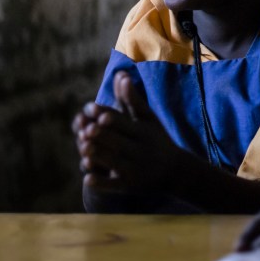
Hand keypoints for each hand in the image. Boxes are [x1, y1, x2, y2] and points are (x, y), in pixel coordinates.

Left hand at [77, 71, 184, 195]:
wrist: (175, 172)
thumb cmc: (157, 140)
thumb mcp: (149, 119)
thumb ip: (132, 99)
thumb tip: (121, 74)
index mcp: (144, 131)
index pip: (125, 122)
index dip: (109, 116)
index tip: (93, 110)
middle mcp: (140, 149)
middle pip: (119, 141)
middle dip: (103, 136)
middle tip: (86, 130)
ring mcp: (134, 169)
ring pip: (114, 162)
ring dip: (99, 156)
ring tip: (84, 149)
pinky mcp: (128, 186)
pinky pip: (113, 185)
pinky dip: (101, 183)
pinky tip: (87, 178)